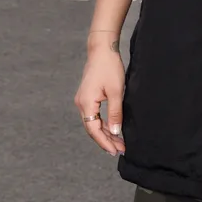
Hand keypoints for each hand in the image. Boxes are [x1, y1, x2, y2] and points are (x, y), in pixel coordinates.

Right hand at [74, 33, 125, 156]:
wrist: (102, 49)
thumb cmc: (109, 67)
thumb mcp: (116, 91)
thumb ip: (115, 113)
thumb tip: (116, 132)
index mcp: (86, 104)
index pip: (94, 130)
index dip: (105, 142)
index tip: (116, 151)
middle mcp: (81, 104)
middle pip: (92, 128)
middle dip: (106, 140)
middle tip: (120, 149)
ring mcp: (83, 100)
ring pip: (93, 123)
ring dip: (106, 132)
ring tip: (118, 142)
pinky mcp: (87, 96)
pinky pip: (94, 115)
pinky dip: (103, 123)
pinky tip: (113, 128)